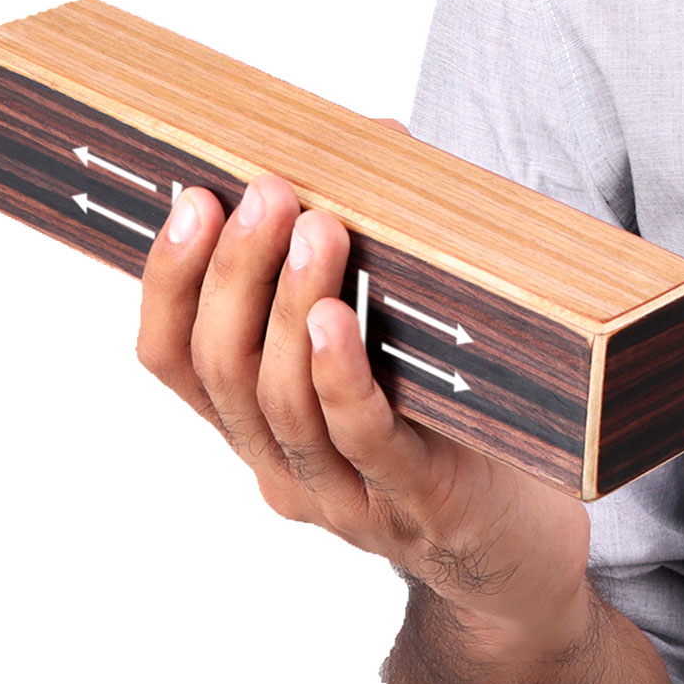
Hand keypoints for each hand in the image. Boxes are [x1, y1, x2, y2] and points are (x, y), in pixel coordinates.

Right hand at [136, 170, 592, 659]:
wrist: (515, 545)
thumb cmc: (446, 420)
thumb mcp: (391, 337)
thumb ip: (370, 249)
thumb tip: (375, 139)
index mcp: (255, 421)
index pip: (172, 357)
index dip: (168, 280)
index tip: (192, 199)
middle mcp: (279, 462)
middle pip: (220, 370)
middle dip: (233, 275)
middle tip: (266, 195)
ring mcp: (339, 494)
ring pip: (279, 402)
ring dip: (286, 308)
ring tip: (315, 230)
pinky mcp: (410, 502)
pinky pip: (359, 440)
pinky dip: (337, 376)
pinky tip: (338, 320)